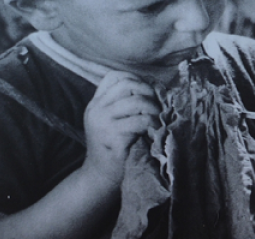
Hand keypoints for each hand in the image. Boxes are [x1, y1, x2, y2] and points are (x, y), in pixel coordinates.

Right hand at [82, 71, 160, 189]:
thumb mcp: (112, 121)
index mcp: (96, 103)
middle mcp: (96, 109)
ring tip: (158, 119)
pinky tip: (154, 131)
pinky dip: (152, 123)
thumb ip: (124, 104)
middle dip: (148, 91)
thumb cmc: (113, 149)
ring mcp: (102, 122)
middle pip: (127, 84)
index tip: (148, 92)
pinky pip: (140, 121)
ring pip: (136, 101)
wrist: (100, 178)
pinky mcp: (112, 136)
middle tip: (157, 105)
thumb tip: (155, 88)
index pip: (114, 77)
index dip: (135, 79)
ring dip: (153, 108)